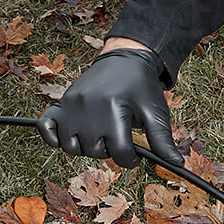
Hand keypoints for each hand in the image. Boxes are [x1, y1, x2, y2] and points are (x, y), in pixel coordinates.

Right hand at [37, 47, 182, 166]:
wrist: (124, 59)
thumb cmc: (141, 87)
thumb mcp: (155, 111)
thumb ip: (162, 139)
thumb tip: (176, 164)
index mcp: (114, 110)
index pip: (119, 153)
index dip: (129, 160)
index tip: (133, 154)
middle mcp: (89, 108)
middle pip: (95, 152)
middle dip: (108, 150)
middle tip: (116, 135)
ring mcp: (71, 106)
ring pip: (71, 148)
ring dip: (85, 147)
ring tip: (98, 135)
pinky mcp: (60, 104)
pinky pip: (46, 130)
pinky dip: (53, 138)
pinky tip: (68, 135)